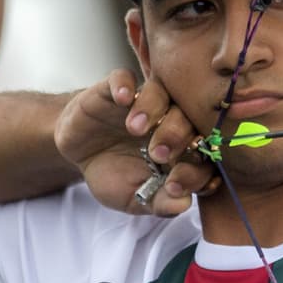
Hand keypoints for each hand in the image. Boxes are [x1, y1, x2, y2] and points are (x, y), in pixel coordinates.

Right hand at [54, 70, 216, 215]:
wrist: (79, 153)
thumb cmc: (114, 175)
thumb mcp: (134, 198)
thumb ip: (159, 203)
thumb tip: (182, 205)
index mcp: (184, 149)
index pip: (203, 155)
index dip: (195, 171)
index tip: (175, 185)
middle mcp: (170, 120)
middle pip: (187, 118)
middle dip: (177, 136)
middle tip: (158, 154)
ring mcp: (144, 101)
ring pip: (161, 92)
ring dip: (152, 108)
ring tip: (134, 128)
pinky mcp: (116, 89)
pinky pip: (123, 77)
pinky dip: (123, 85)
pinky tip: (121, 99)